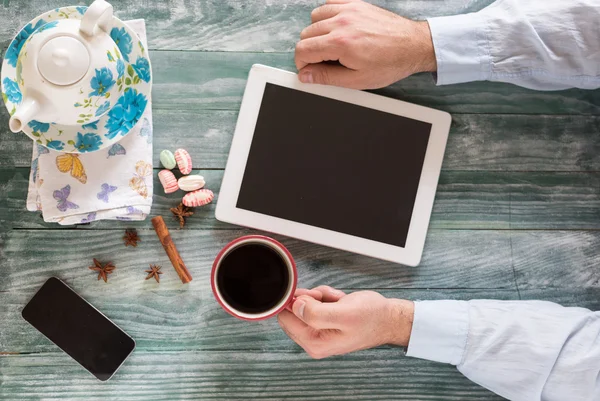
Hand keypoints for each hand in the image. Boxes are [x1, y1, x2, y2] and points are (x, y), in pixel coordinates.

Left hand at [277, 285, 413, 358]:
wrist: (388, 319)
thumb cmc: (371, 319)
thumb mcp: (343, 314)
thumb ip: (315, 313)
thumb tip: (295, 305)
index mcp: (314, 343)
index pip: (285, 318)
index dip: (297, 302)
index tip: (313, 297)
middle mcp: (314, 340)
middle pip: (294, 310)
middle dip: (311, 299)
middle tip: (328, 300)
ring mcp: (319, 331)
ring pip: (306, 303)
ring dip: (321, 296)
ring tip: (338, 301)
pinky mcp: (325, 322)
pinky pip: (316, 302)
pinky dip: (327, 297)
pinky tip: (340, 302)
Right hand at [295, 0, 435, 88]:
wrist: (412, 46)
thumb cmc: (390, 63)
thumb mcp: (357, 79)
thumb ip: (327, 77)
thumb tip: (306, 76)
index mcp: (341, 43)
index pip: (303, 49)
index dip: (302, 63)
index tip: (309, 70)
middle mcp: (342, 22)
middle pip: (306, 33)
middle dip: (309, 50)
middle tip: (323, 61)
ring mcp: (349, 10)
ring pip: (314, 17)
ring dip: (316, 32)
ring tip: (330, 46)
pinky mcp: (356, 4)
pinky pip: (329, 4)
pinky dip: (327, 16)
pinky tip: (335, 29)